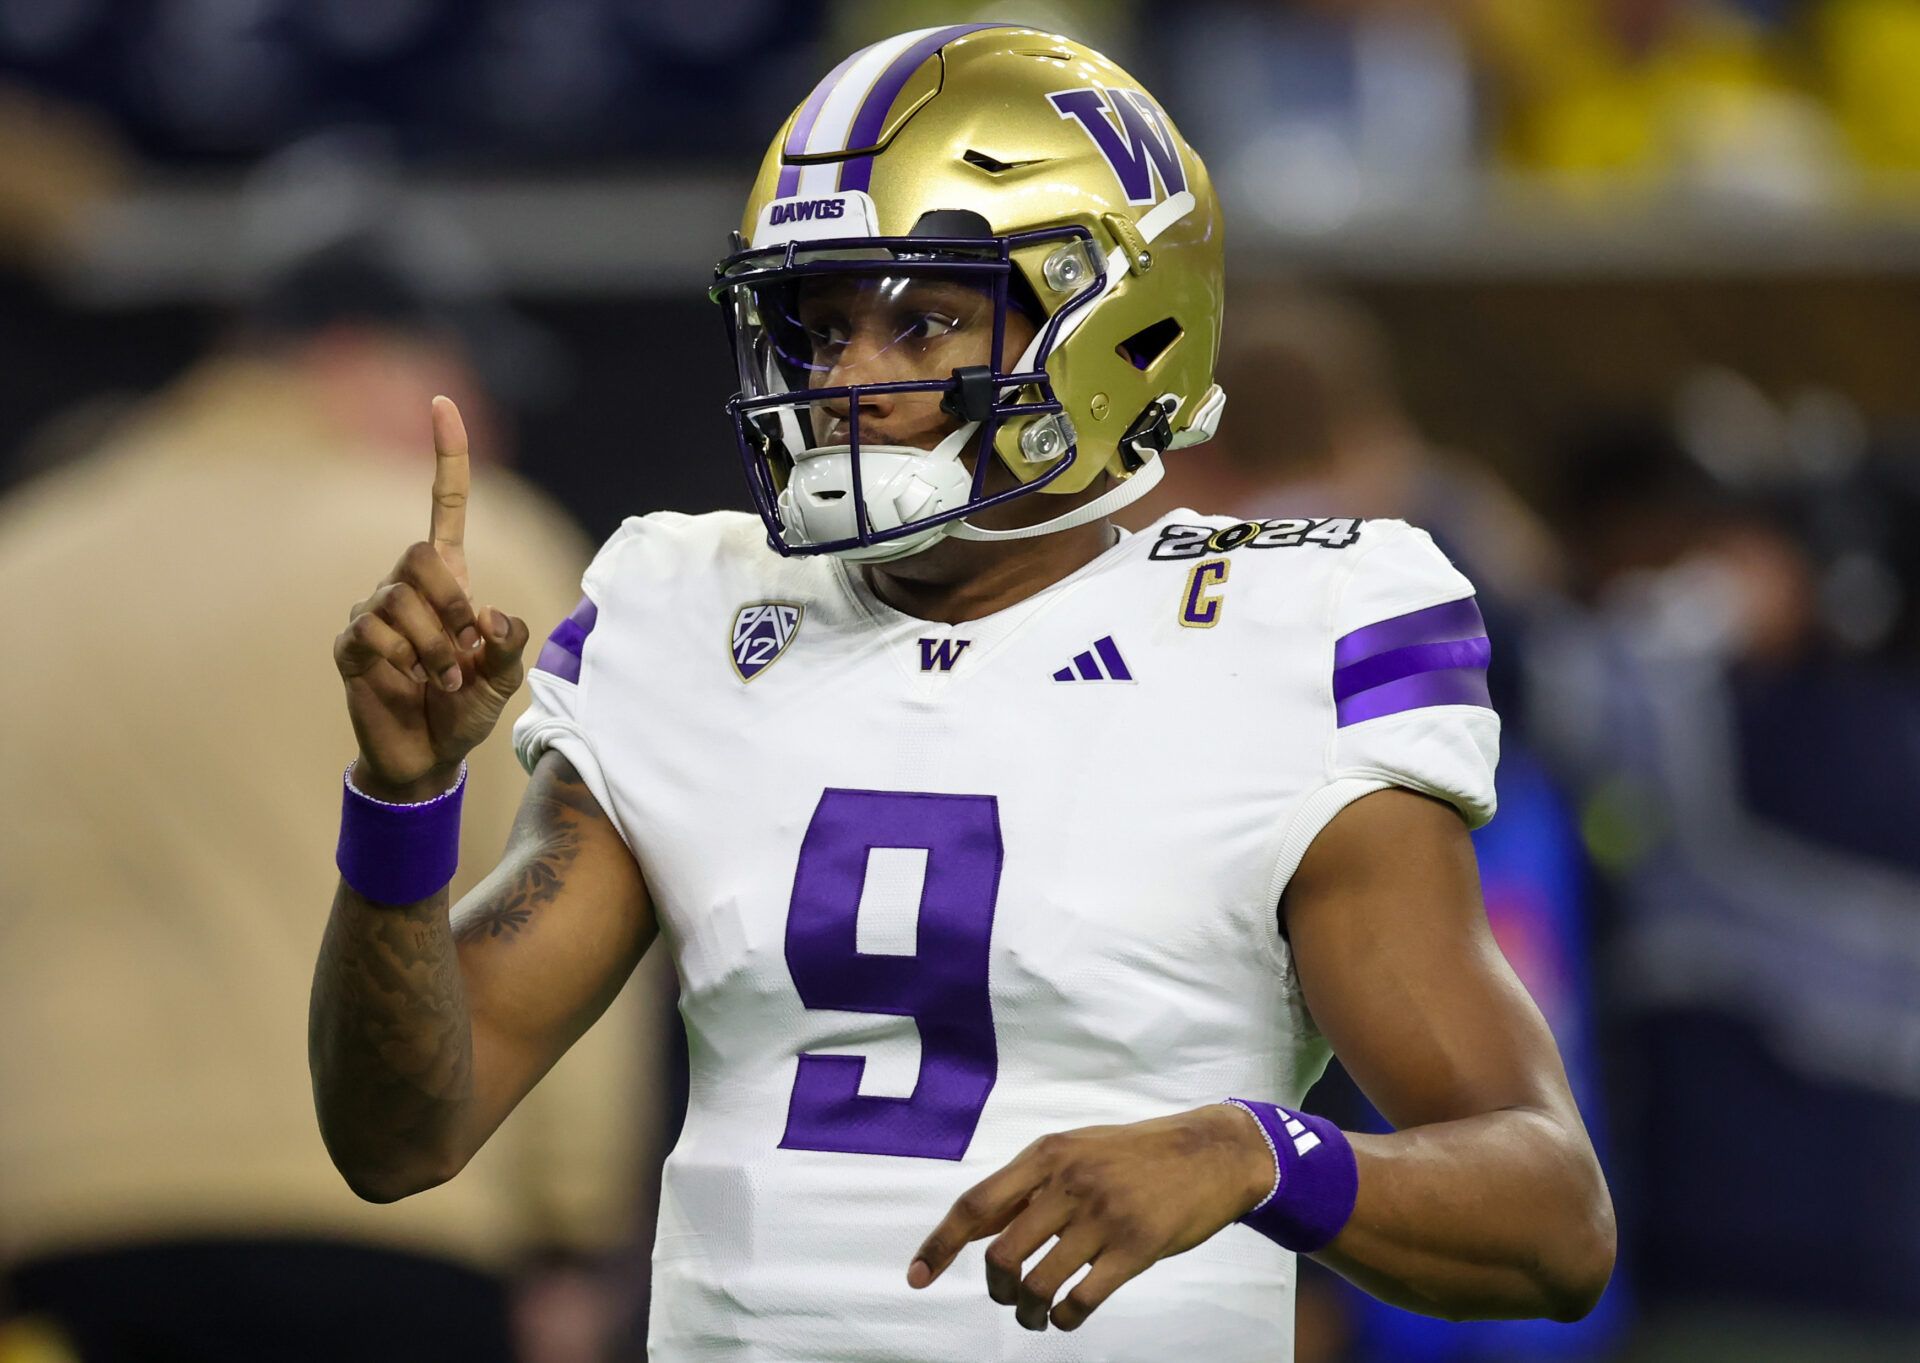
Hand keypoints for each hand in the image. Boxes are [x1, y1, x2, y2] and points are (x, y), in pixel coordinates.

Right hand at [334, 396, 533, 800]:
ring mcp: (372, 611)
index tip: (443, 405)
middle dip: (449, 602)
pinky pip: (373, 632)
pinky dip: (405, 663)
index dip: (447, 458)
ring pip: (399, 600)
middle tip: (465, 648)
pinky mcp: (350, 643)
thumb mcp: (504, 676)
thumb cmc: (465, 708)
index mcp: (449, 580)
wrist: (427, 756)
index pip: (444, 506)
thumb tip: (489, 617)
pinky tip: (413, 685)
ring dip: (434, 648)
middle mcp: (406, 585)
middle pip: (419, 553)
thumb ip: (510, 643)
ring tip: (443, 681)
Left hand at [909, 1104, 1274, 1331]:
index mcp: (1047, 1155)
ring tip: (1035, 1317)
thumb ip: (1027, 1185)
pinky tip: (1066, 1317)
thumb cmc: (1136, 1154)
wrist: (1211, 1152)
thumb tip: (973, 1226)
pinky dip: (1064, 1319)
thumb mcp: (1076, 1150)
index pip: (976, 1205)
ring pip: (1038, 1282)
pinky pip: (1081, 1299)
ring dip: (1028, 1312)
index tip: (917, 1276)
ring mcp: (1103, 1216)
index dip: (939, 1244)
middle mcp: (1068, 1182)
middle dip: (996, 1288)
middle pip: (1002, 1254)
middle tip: (1007, 1296)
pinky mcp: (1135, 1248)